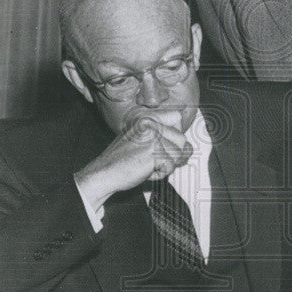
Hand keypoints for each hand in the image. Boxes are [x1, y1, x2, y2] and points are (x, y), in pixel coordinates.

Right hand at [75, 111, 191, 209]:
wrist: (102, 173)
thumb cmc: (123, 161)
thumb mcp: (143, 142)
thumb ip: (165, 140)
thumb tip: (189, 148)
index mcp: (147, 118)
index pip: (177, 118)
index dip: (175, 134)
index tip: (164, 145)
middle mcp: (150, 124)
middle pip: (182, 139)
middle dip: (173, 155)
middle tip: (154, 161)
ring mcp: (152, 136)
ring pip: (178, 154)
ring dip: (166, 166)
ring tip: (148, 165)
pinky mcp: (153, 151)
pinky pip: (171, 166)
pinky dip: (160, 174)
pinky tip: (146, 171)